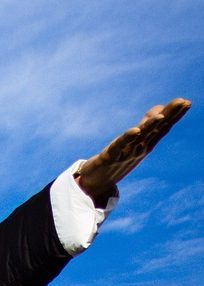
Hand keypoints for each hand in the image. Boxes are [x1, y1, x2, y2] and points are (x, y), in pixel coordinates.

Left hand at [75, 98, 191, 205]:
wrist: (97, 183)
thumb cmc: (117, 159)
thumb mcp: (134, 140)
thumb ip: (146, 125)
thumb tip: (159, 109)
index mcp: (145, 144)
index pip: (163, 127)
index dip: (174, 115)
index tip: (186, 102)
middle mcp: (139, 148)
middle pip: (155, 129)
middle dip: (169, 116)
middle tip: (183, 103)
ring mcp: (126, 153)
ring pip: (140, 137)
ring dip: (150, 126)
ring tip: (161, 116)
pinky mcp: (109, 156)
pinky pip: (119, 146)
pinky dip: (127, 138)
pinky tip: (135, 130)